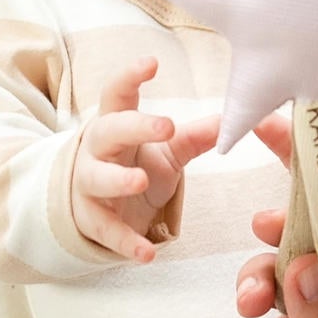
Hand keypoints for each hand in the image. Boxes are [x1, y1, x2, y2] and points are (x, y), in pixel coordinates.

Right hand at [70, 57, 219, 263]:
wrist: (93, 206)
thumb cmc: (132, 166)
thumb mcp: (164, 151)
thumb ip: (192, 137)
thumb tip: (228, 120)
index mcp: (116, 124)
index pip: (118, 94)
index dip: (131, 76)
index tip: (151, 63)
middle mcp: (97, 150)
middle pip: (109, 130)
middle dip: (134, 126)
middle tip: (165, 126)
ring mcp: (89, 184)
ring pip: (97, 178)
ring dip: (118, 179)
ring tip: (140, 180)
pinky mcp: (92, 220)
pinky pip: (107, 230)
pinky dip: (126, 243)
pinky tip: (146, 254)